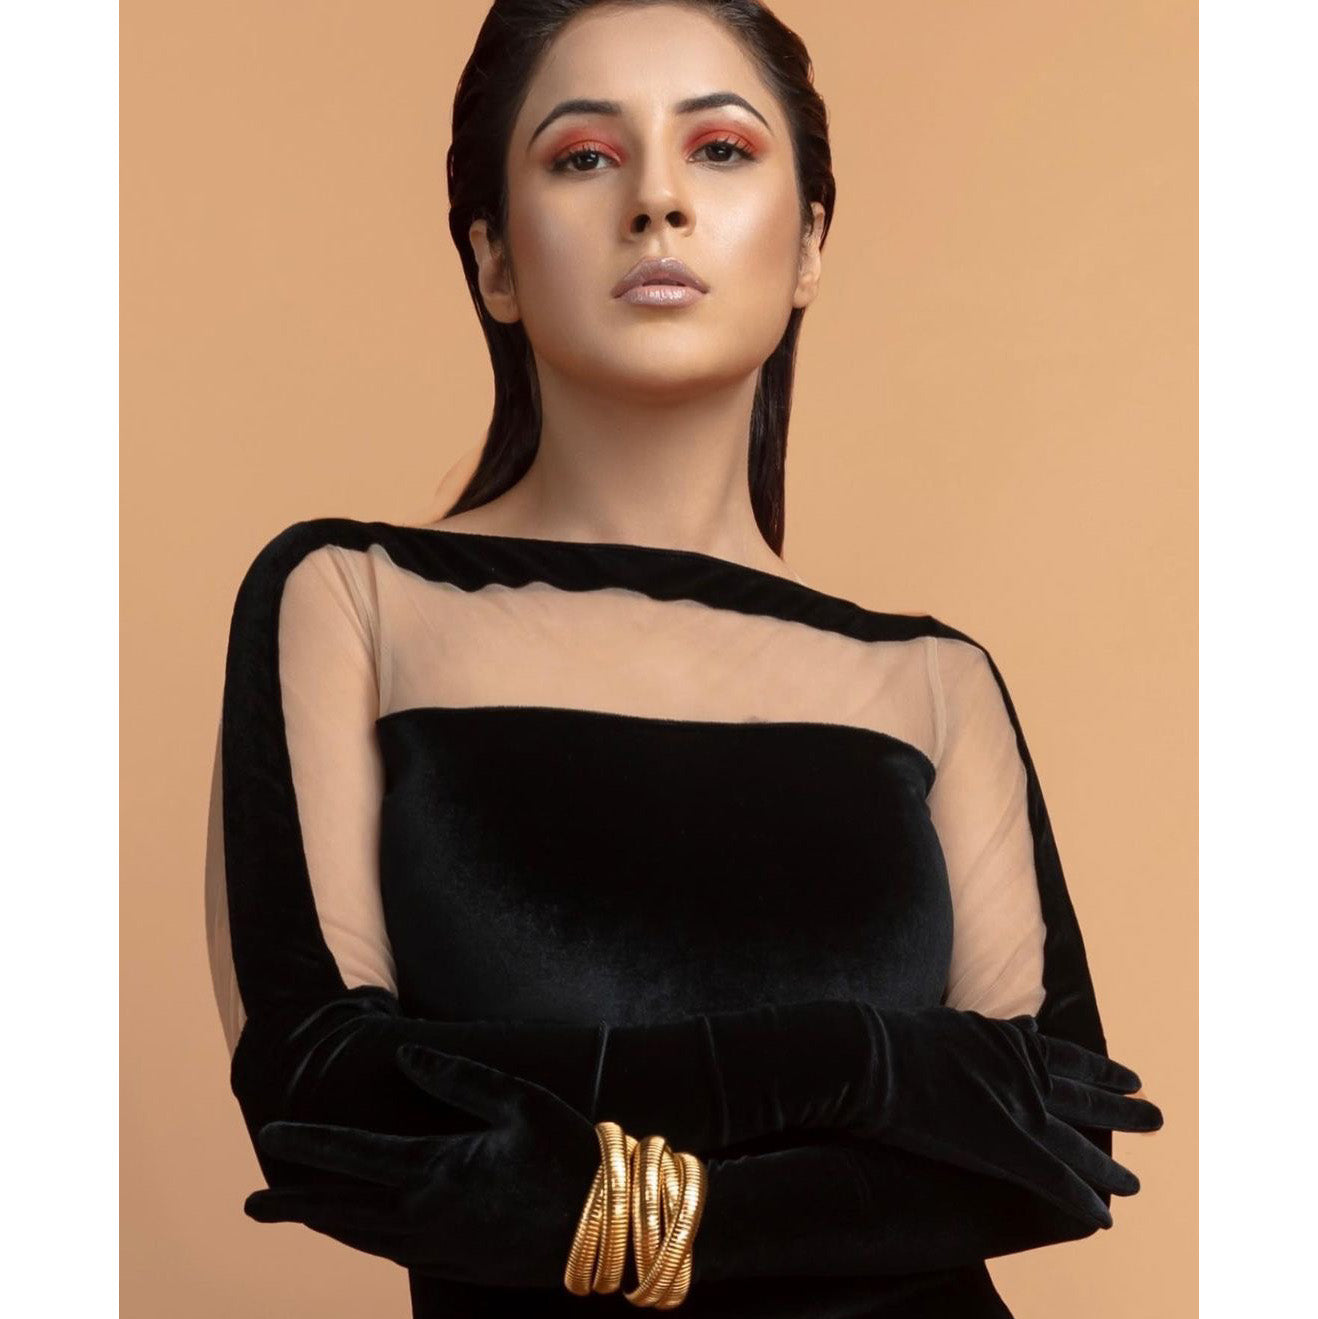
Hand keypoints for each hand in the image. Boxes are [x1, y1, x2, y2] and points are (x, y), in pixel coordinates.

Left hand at [243, 1044, 601, 1287]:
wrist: (609, 1232)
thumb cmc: (567, 1157)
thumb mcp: (518, 1102)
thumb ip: (458, 1078)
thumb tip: (408, 1055)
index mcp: (435, 1174)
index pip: (353, 1157)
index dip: (308, 1145)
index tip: (268, 1136)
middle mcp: (425, 1218)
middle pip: (342, 1212)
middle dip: (294, 1205)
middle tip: (251, 1207)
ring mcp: (439, 1248)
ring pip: (364, 1238)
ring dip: (326, 1224)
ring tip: (298, 1213)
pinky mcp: (458, 1265)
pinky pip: (392, 1251)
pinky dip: (363, 1239)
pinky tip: (362, 1232)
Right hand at [856, 1006, 1163, 1227]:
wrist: (878, 1057)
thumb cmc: (903, 1037)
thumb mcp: (959, 1021)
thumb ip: (998, 1031)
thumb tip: (1028, 1025)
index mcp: (1014, 1045)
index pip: (1071, 1059)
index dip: (1103, 1072)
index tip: (1132, 1079)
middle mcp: (1027, 1078)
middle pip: (1087, 1099)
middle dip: (1124, 1112)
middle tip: (1158, 1119)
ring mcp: (1020, 1113)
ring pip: (1079, 1146)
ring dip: (1108, 1167)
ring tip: (1137, 1184)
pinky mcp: (1008, 1149)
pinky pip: (1056, 1181)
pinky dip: (1082, 1199)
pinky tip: (1106, 1217)